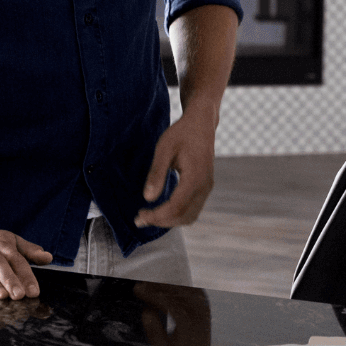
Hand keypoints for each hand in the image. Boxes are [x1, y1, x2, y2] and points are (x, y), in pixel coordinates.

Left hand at [135, 112, 217, 227]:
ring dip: (169, 221)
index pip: (176, 207)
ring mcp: (207, 188)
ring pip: (190, 217)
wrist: (201, 124)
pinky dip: (177, 215)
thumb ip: (156, 173)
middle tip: (139, 218)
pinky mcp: (205, 188)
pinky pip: (193, 210)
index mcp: (195, 177)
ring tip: (150, 216)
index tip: (138, 215)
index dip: (156, 216)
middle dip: (161, 221)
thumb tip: (148, 198)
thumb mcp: (164, 149)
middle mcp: (204, 186)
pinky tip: (162, 209)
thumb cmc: (181, 134)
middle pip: (183, 216)